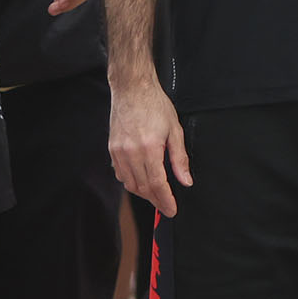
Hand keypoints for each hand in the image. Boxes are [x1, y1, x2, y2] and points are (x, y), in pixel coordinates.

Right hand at [110, 72, 192, 217]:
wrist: (132, 89)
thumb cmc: (155, 105)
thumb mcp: (175, 130)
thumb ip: (180, 158)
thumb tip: (186, 180)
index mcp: (149, 148)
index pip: (158, 184)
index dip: (165, 200)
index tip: (171, 210)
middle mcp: (131, 152)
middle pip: (143, 188)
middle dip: (156, 201)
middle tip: (165, 207)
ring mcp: (119, 151)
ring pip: (130, 184)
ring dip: (143, 193)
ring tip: (155, 196)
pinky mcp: (112, 149)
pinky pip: (120, 174)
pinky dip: (131, 182)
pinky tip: (141, 181)